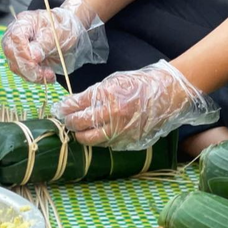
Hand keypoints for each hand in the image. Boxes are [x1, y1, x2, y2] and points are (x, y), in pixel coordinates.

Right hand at [1, 0, 107, 83]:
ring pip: (16, 66)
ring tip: (51, 74)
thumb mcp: (57, 33)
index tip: (37, 60)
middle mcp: (16, 35)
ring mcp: (17, 49)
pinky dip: (36, 78)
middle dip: (28, 67)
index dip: (24, 51)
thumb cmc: (62, 28)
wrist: (68, 35)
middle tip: (47, 73)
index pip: (15, 37)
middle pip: (11, 53)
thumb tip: (33, 57)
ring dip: (34, 75)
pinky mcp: (22, 62)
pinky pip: (23, 73)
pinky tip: (48, 76)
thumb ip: (44, 44)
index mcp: (24, 22)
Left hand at [53, 60, 218, 149]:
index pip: (76, 105)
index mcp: (106, 95)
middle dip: (69, 123)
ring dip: (81, 135)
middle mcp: (112, 114)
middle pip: (79, 124)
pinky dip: (100, 140)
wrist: (167, 94)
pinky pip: (107, 144)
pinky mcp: (128, 142)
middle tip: (65, 120)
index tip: (60, 109)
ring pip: (91, 140)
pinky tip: (98, 134)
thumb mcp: (114, 82)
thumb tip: (75, 104)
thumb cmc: (140, 84)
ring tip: (77, 131)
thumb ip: (94, 94)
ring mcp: (120, 130)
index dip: (64, 108)